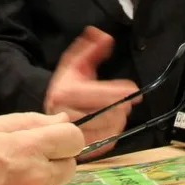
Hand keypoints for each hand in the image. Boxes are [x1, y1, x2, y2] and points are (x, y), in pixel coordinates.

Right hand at [0, 112, 83, 184]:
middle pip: (70, 166)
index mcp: (30, 148)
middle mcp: (38, 176)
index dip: (65, 138)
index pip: (74, 139)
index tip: (52, 142)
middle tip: (29, 161)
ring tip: (17, 179)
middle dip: (55, 161)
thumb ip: (32, 121)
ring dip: (45, 181)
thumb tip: (63, 118)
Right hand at [44, 26, 139, 159]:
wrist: (52, 109)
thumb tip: (105, 36)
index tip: (133, 90)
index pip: (95, 93)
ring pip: (106, 130)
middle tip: (127, 103)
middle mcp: (65, 114)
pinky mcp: (78, 148)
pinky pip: (104, 143)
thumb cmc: (67, 85)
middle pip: (104, 114)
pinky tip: (112, 125)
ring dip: (119, 120)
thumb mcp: (76, 63)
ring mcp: (71, 133)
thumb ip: (91, 49)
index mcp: (64, 92)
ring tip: (119, 112)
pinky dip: (113, 134)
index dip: (117, 91)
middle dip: (121, 107)